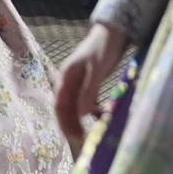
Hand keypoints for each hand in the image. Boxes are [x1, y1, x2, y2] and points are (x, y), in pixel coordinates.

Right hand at [54, 22, 128, 154]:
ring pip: (76, 107)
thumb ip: (88, 91)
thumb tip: (80, 114)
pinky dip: (93, 111)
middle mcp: (69, 81)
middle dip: (71, 125)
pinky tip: (103, 117)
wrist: (113, 32)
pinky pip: (88, 102)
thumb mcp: (96, 69)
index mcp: (66, 77)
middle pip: (65, 108)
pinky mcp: (89, 84)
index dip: (64, 122)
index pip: (59, 105)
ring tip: (90, 135)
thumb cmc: (103, 48)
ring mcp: (79, 83)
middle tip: (82, 141)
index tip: (74, 137)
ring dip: (81, 121)